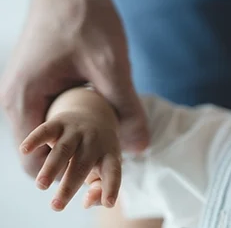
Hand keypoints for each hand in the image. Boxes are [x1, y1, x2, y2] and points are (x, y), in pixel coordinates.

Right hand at [0, 0, 147, 178]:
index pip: (34, 159)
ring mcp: (24, 88)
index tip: (96, 176)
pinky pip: (53, 111)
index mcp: (21, 98)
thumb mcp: (112, 64)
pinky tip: (102, 117)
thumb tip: (140, 147)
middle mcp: (15, 97)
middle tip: (107, 162)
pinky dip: (75, 120)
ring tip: (108, 142)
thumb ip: (125, 108)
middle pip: (40, 148)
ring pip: (49, 129)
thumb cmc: (85, 15)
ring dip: (76, 139)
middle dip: (73, 159)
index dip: (65, 173)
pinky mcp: (38, 79)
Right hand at [20, 92, 120, 210]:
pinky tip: (25, 150)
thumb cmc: (97, 153)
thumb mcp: (104, 170)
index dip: (112, 187)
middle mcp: (95, 142)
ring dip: (51, 168)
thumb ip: (99, 190)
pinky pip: (46, 130)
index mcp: (109, 155)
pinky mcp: (60, 123)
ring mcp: (77, 131)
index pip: (113, 172)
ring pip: (64, 149)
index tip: (109, 202)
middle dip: (69, 186)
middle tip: (56, 206)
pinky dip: (35, 139)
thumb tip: (86, 203)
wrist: (94, 114)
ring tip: (41, 185)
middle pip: (82, 165)